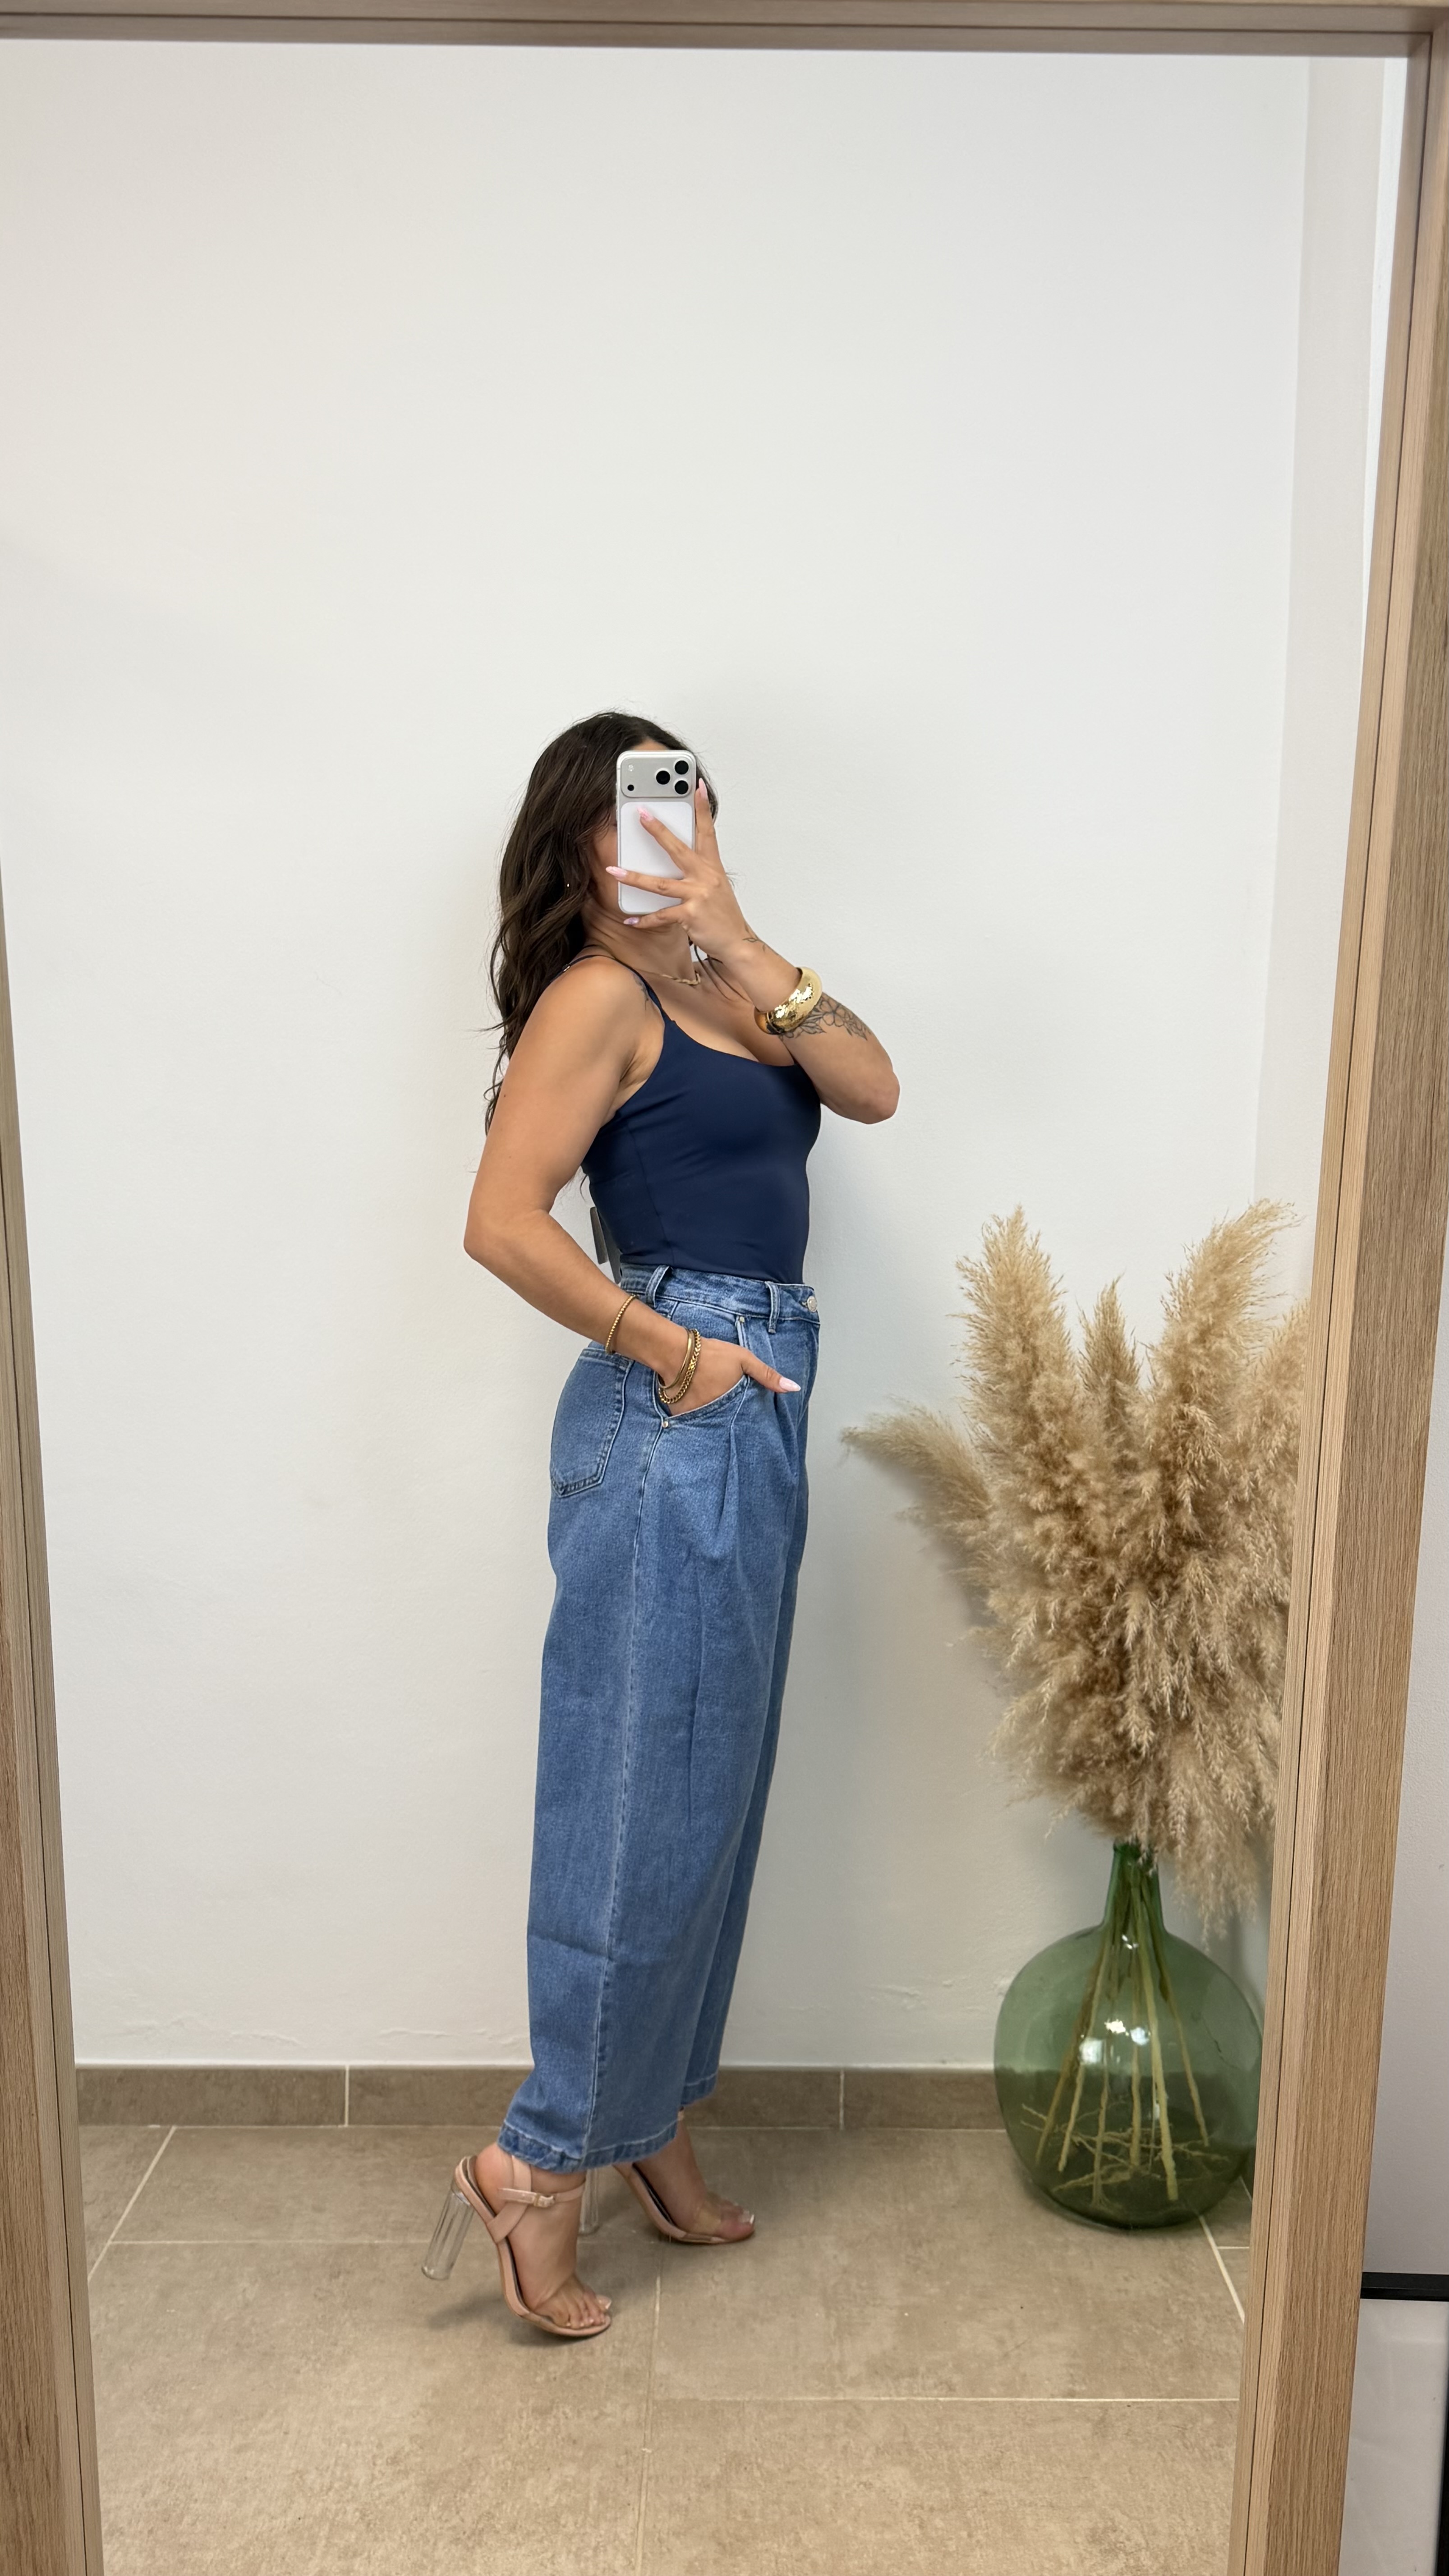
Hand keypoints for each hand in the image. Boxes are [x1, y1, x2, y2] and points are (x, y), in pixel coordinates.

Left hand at [606, 784, 755, 960]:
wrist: (736, 942)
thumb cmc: (723, 915)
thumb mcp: (716, 886)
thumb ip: (698, 870)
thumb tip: (676, 859)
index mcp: (712, 867)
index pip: (707, 831)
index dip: (702, 808)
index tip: (696, 787)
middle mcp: (705, 877)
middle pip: (677, 848)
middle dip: (657, 830)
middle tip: (640, 813)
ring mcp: (698, 895)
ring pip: (660, 883)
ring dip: (634, 877)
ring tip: (614, 870)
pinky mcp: (691, 915)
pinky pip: (661, 915)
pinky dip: (645, 920)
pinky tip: (630, 920)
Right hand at [665, 1335, 799, 1416]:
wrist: (675, 1352)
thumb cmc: (711, 1354)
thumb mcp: (744, 1359)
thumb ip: (767, 1375)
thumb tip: (793, 1388)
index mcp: (734, 1404)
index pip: (746, 1419)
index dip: (746, 1415)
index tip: (745, 1413)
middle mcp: (717, 1415)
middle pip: (728, 1423)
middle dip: (729, 1419)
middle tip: (725, 1406)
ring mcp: (699, 1417)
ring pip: (710, 1423)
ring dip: (713, 1418)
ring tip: (710, 1405)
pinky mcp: (681, 1416)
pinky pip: (692, 1421)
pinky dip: (695, 1416)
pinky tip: (695, 1404)